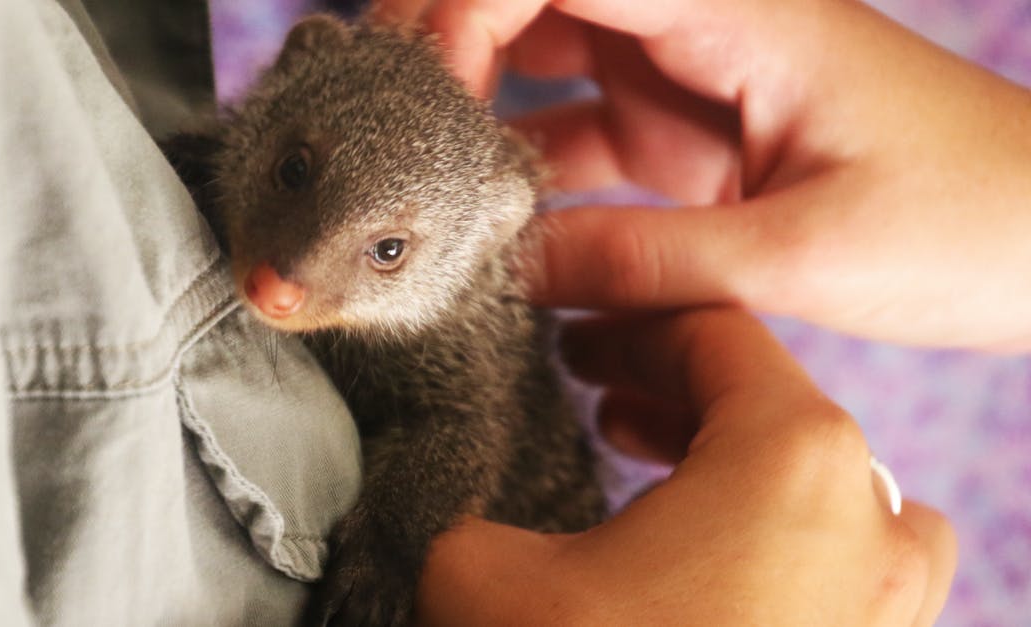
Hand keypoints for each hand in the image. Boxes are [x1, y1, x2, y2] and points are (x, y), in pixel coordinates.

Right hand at [376, 0, 1030, 350]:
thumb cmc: (971, 226)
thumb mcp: (801, 259)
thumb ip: (644, 261)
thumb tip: (507, 272)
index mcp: (741, 11)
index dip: (468, 7)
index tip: (423, 94)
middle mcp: (699, 25)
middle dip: (443, 39)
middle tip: (380, 119)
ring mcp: (686, 79)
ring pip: (540, 59)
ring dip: (471, 107)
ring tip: (407, 177)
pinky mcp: (684, 138)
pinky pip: (574, 138)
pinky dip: (520, 174)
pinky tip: (482, 227)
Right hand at [415, 307, 955, 624]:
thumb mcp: (481, 570)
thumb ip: (467, 494)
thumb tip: (443, 480)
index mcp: (793, 453)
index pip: (710, 334)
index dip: (624, 325)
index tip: (570, 338)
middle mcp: (871, 513)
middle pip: (766, 402)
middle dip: (667, 388)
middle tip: (589, 392)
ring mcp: (888, 594)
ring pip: (813, 478)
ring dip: (724, 455)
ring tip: (637, 460)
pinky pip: (835, 553)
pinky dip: (768, 527)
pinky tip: (688, 553)